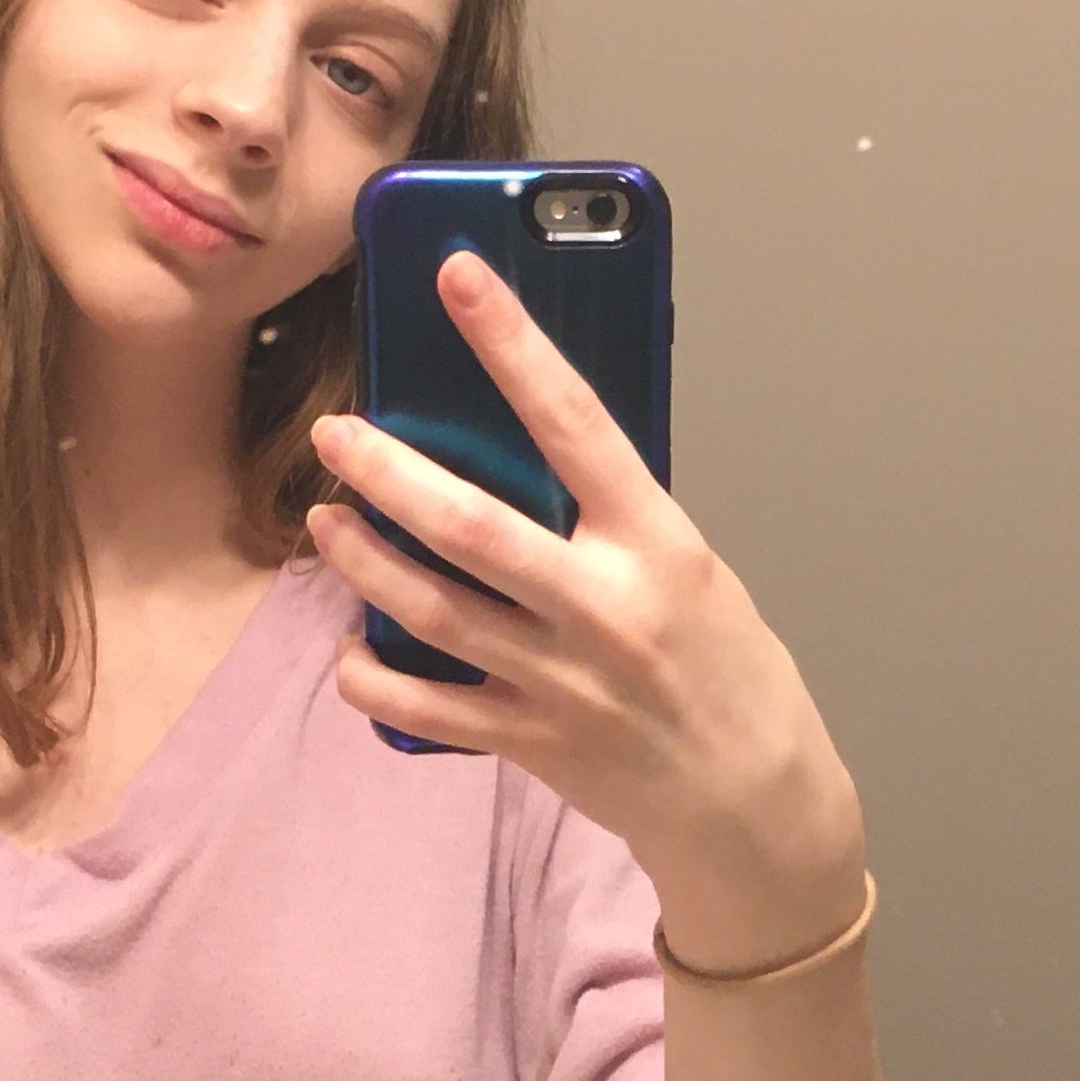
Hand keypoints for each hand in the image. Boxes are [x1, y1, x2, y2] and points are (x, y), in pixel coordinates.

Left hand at [309, 253, 866, 972]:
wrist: (752, 802)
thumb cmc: (730, 670)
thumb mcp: (695, 569)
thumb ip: (617, 519)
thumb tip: (526, 453)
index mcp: (659, 544)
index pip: (574, 421)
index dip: (510, 343)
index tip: (457, 278)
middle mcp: (605, 608)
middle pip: (471, 526)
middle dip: (390, 472)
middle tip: (338, 434)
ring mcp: (560, 681)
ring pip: (431, 608)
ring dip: (363, 560)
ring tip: (327, 521)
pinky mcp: (528, 740)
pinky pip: (422, 707)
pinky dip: (373, 675)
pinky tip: (352, 644)